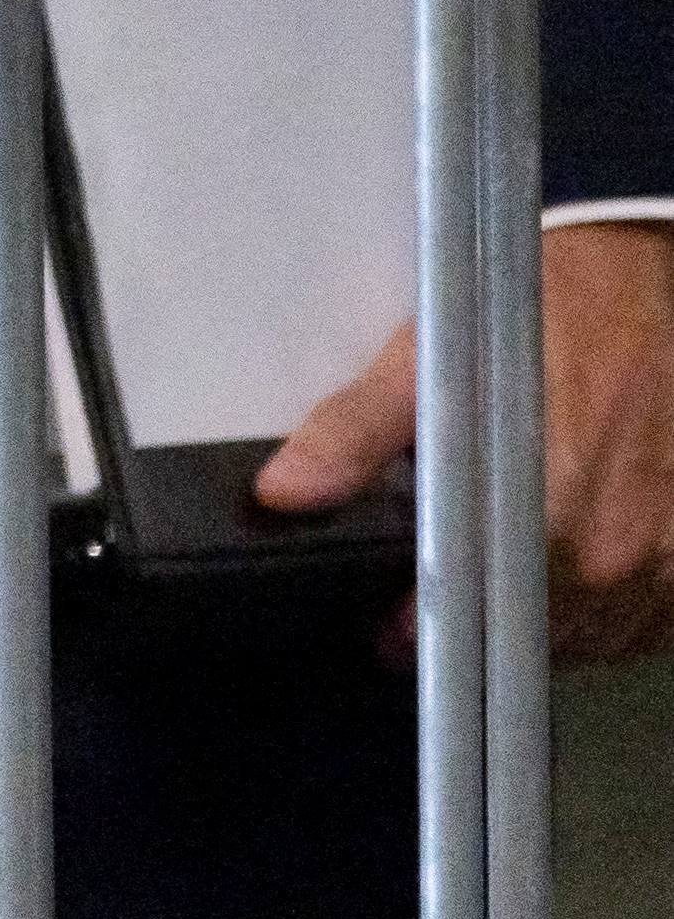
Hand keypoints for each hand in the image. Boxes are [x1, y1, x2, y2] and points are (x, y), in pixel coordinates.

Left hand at [253, 216, 673, 662]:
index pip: (472, 624)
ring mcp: (664, 565)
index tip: (391, 632)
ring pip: (592, 637)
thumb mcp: (427, 359)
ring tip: (507, 573)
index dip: (421, 630)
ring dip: (545, 623)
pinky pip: (647, 624)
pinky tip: (574, 569)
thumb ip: (354, 432)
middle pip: (530, 642)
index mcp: (541, 518)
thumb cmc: (536, 314)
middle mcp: (611, 558)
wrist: (643, 276)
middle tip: (444, 586)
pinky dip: (608, 610)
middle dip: (481, 626)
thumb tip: (282, 492)